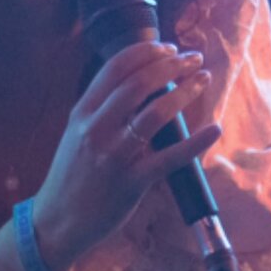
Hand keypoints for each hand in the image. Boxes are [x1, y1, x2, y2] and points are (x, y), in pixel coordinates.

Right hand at [33, 41, 220, 270]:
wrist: (56, 222)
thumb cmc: (71, 177)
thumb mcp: (76, 134)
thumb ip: (101, 110)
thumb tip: (138, 84)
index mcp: (82, 113)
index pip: (115, 68)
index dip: (146, 51)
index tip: (168, 48)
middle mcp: (96, 128)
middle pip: (139, 83)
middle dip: (171, 65)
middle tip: (194, 59)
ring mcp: (114, 155)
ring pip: (155, 113)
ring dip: (184, 91)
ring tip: (203, 79)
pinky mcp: (131, 182)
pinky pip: (169, 157)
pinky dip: (195, 141)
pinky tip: (214, 129)